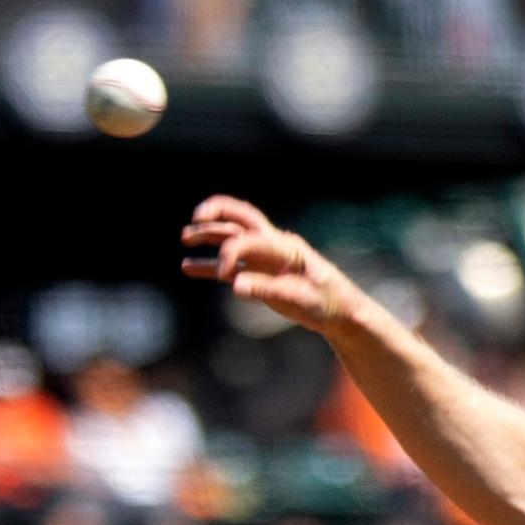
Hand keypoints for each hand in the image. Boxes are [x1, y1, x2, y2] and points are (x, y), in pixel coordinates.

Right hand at [181, 197, 363, 335]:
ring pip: (231, 239)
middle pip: (241, 218)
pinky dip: (208, 266)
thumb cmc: (326, 301)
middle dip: (218, 212)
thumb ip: (267, 289)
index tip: (226, 274)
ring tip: (185, 237)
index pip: (252, 238)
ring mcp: (264, 259)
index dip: (233, 251)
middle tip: (197, 215)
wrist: (339, 312)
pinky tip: (188, 267)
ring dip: (208, 235)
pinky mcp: (258, 275)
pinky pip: (228, 267)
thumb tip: (236, 285)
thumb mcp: (300, 298)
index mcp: (285, 246)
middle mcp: (272, 246)